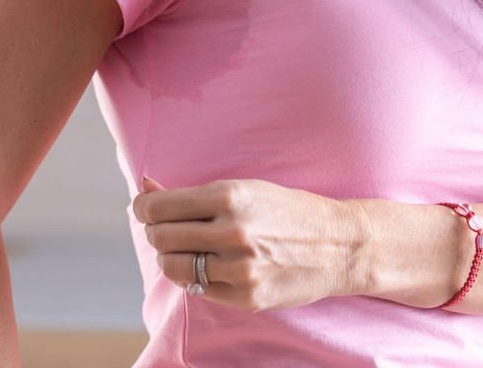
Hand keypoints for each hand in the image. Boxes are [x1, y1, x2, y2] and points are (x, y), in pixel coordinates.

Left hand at [132, 176, 365, 312]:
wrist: (338, 244)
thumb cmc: (285, 210)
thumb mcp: (243, 188)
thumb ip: (191, 193)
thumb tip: (146, 185)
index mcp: (229, 196)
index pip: (158, 208)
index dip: (144, 208)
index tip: (145, 208)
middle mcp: (232, 231)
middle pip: (161, 238)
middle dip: (156, 232)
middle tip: (165, 228)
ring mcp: (240, 268)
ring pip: (174, 267)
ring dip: (171, 257)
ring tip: (184, 248)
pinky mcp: (247, 297)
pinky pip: (197, 288)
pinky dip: (193, 276)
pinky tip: (206, 265)